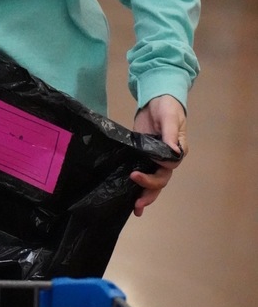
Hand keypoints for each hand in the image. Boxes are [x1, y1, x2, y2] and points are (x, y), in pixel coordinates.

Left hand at [129, 94, 186, 216]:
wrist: (157, 98)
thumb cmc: (167, 106)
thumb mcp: (170, 117)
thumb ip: (170, 133)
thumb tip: (172, 152)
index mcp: (176, 151)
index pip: (168, 169)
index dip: (154, 176)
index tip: (137, 174)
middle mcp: (166, 159)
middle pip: (160, 180)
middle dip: (149, 191)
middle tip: (137, 203)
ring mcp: (153, 158)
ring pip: (152, 180)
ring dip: (144, 194)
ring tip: (136, 209)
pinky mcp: (141, 155)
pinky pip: (141, 172)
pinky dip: (136, 184)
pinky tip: (128, 196)